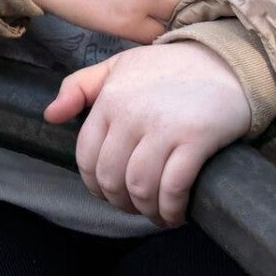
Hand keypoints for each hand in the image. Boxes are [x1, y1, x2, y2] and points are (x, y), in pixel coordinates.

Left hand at [43, 42, 251, 226]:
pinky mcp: (195, 139)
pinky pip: (173, 187)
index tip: (111, 194)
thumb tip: (50, 117)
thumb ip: (78, 87)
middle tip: (137, 207)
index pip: (86, 157)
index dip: (95, 185)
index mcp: (109, 99)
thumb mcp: (117, 67)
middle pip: (112, 178)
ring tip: (158, 214)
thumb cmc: (168, 68)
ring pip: (140, 187)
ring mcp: (163, 127)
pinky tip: (177, 213)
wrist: (224, 61)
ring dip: (147, 211)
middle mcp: (131, 114)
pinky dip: (171, 209)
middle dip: (121, 202)